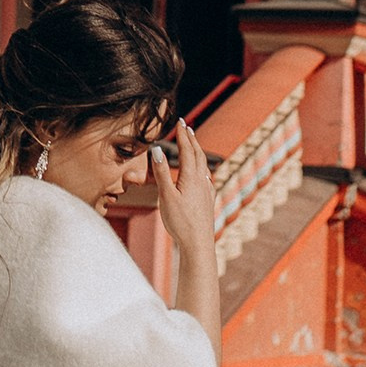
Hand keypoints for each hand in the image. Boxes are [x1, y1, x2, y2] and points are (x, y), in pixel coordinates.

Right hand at [153, 119, 216, 256]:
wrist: (198, 244)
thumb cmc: (180, 222)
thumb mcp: (166, 196)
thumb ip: (162, 173)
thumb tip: (157, 150)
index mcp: (191, 178)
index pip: (187, 151)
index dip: (183, 135)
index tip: (180, 122)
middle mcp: (202, 182)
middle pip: (198, 155)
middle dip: (192, 140)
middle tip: (187, 127)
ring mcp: (207, 191)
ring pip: (204, 166)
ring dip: (198, 152)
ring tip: (194, 145)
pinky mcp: (208, 201)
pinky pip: (207, 179)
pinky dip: (203, 169)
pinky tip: (203, 175)